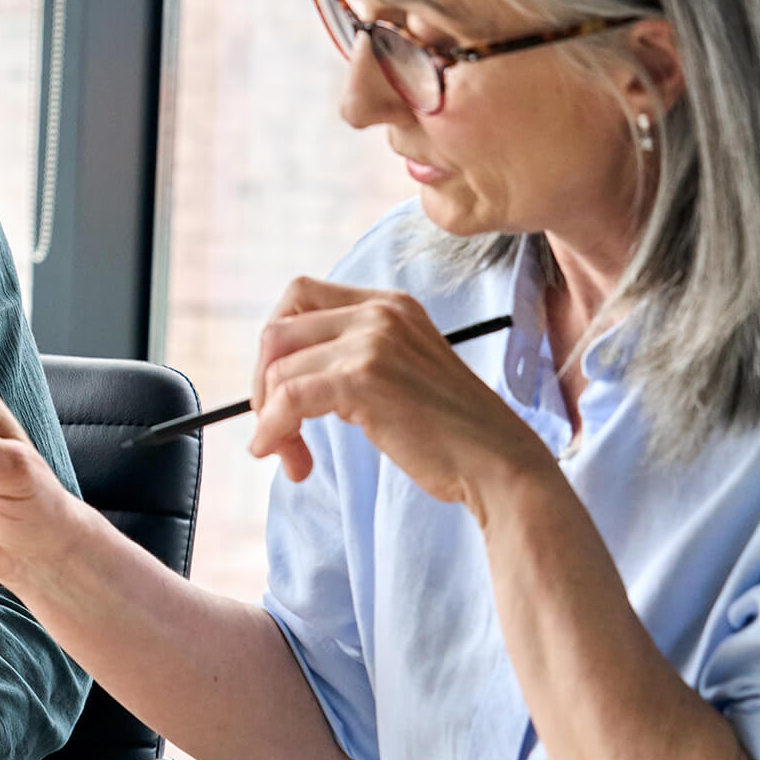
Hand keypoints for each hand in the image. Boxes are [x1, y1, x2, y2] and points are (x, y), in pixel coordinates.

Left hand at [248, 277, 546, 511]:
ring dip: (271, 421)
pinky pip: (288, 398)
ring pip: (279, 370)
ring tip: (292, 458)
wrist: (496, 462)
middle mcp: (379, 311)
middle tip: (275, 429)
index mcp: (388, 304)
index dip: (275, 347)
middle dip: (263, 385)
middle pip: (277, 331)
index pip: (298, 296)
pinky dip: (274, 430)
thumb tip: (277, 377)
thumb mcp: (398, 372)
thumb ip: (351, 357)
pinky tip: (288, 461)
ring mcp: (372, 341)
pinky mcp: (363, 378)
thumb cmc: (448, 432)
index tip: (278, 392)